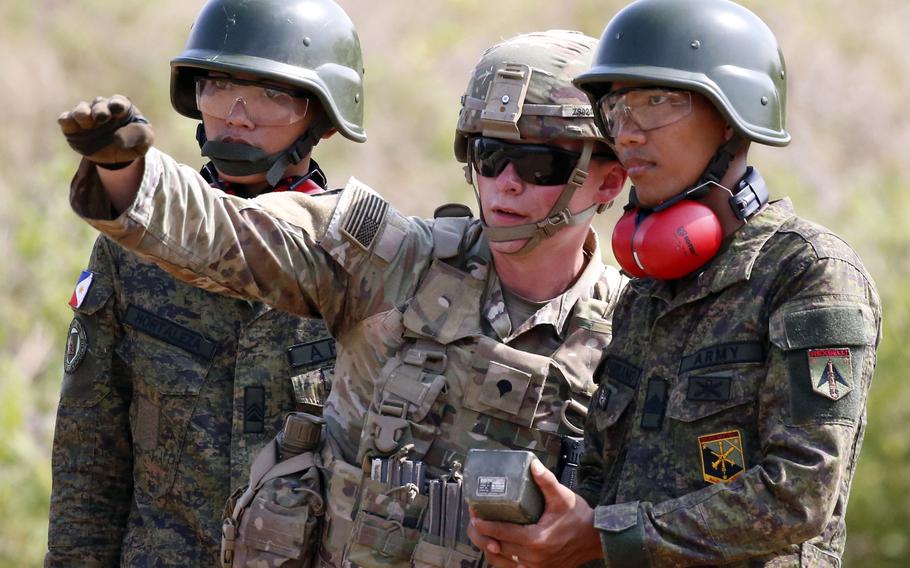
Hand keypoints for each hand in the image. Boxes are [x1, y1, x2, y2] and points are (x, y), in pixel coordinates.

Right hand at [58, 95, 153, 166]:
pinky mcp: (73, 128)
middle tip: (101, 117)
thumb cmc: (135, 141)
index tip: (118, 108)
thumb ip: (137, 136)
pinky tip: (67, 122)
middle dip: (100, 110)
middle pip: (99, 105)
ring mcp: (86, 117)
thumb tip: (117, 140)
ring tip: (85, 118)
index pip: (119, 102)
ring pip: (81, 110)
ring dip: (82, 113)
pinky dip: (66, 120)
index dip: (118, 104)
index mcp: (121, 107)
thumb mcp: (145, 140)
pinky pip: (66, 121)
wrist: (120, 155)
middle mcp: (102, 108)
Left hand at [468, 459, 602, 567]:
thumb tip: (532, 463)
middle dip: (480, 535)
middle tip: (474, 522)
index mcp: (536, 539)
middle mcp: (533, 557)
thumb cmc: (579, 517)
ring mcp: (535, 567)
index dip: (484, 524)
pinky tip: (496, 548)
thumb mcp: (562, 496)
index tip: (474, 514)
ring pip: (500, 562)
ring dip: (488, 549)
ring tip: (481, 534)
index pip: (501, 532)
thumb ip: (546, 481)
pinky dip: (500, 559)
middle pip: (496, 548)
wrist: (596, 539)